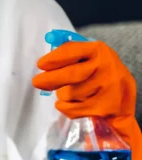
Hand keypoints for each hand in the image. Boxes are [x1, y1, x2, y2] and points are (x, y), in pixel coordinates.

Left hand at [33, 40, 141, 159]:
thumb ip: (69, 53)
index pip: (72, 51)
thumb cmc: (97, 74)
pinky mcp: (103, 108)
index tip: (40, 65)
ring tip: (71, 92)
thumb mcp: (89, 57)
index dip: (53, 58)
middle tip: (36, 82)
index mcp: (98, 50)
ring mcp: (106, 88)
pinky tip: (73, 103)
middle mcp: (105, 67)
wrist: (122, 98)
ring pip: (69, 94)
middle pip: (71, 74)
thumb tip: (46, 54)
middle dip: (50, 79)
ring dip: (62, 94)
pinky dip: (65, 107)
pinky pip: (71, 109)